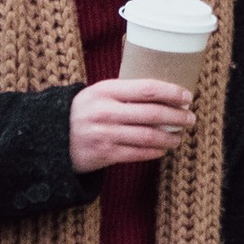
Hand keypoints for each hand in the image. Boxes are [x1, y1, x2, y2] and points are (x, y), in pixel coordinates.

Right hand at [69, 77, 196, 172]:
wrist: (53, 137)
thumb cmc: (84, 111)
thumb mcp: (99, 93)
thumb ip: (126, 91)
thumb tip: (165, 92)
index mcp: (106, 90)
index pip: (148, 89)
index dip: (172, 92)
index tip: (187, 96)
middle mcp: (106, 111)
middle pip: (153, 114)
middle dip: (177, 117)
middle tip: (190, 118)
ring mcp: (106, 134)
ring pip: (149, 137)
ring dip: (170, 137)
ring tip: (179, 136)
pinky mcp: (105, 154)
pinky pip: (138, 154)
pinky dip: (155, 152)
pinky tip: (163, 149)